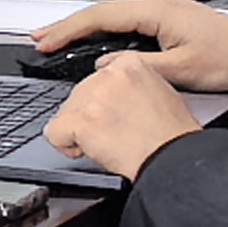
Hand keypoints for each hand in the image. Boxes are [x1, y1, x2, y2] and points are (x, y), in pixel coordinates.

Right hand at [33, 0, 227, 93]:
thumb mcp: (182, 71)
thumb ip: (138, 68)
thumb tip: (105, 67)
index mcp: (157, 11)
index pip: (100, 16)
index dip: (68, 29)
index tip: (46, 41)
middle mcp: (158, 5)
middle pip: (101, 12)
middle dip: (68, 25)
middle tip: (40, 38)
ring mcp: (165, 11)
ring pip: (114, 17)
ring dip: (85, 28)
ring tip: (60, 41)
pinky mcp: (172, 21)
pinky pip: (128, 23)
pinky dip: (106, 32)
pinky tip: (97, 43)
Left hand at [46, 52, 201, 174]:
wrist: (174, 161)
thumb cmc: (172, 137)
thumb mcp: (161, 93)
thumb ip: (132, 85)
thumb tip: (113, 93)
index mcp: (130, 65)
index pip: (98, 78)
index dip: (103, 102)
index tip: (113, 115)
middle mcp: (109, 75)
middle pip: (78, 95)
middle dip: (90, 117)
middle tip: (113, 134)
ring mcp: (93, 97)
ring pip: (65, 112)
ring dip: (80, 131)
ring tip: (109, 143)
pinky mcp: (81, 121)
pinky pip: (53, 132)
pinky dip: (65, 145)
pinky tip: (87, 150)